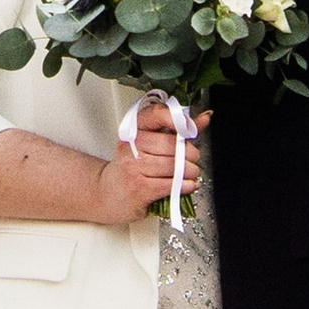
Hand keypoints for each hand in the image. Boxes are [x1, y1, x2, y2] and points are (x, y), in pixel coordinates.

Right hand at [92, 100, 203, 225]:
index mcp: (134, 130)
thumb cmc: (130, 168)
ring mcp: (134, 167)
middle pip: (172, 144)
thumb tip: (203, 118)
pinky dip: (186, 185)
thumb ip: (177, 132)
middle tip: (192, 159)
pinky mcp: (140, 188)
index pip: (157, 114)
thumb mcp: (148, 145)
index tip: (189, 128)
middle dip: (190, 154)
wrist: (105, 195)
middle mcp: (132, 146)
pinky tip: (186, 184)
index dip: (177, 119)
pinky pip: (172, 184)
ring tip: (190, 173)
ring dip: (191, 172)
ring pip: (175, 165)